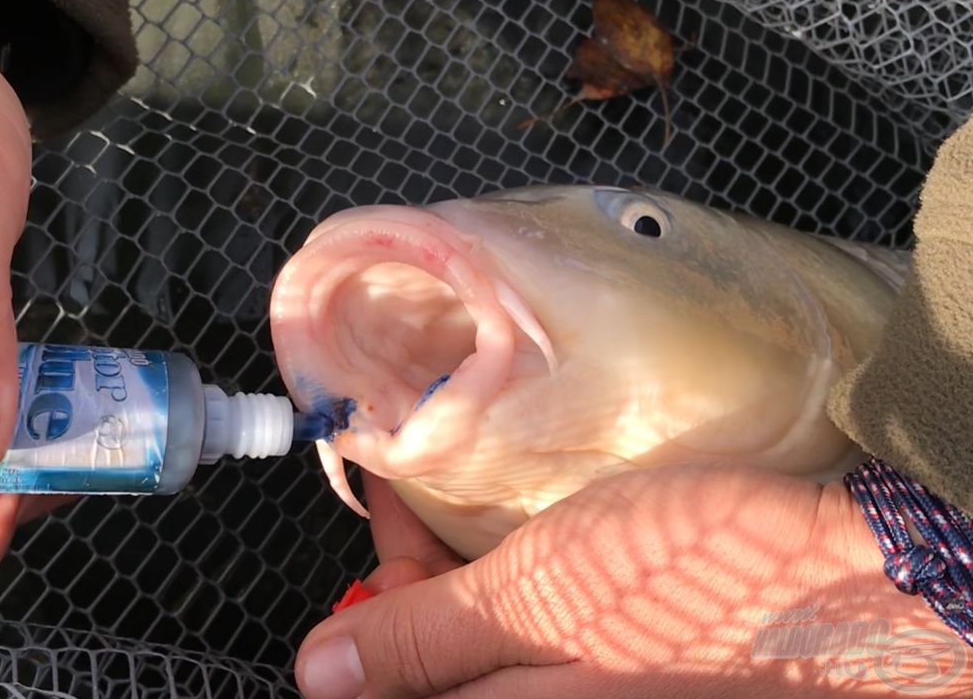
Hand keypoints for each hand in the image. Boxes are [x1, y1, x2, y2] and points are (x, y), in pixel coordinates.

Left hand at [295, 465, 972, 697]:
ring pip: (492, 647)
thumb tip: (320, 674)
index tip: (367, 527)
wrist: (858, 589)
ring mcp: (595, 694)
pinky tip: (529, 530)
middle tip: (409, 498)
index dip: (358, 618)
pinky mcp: (635, 668)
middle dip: (411, 586)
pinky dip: (523, 583)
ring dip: (464, 577)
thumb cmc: (696, 593)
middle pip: (439, 667)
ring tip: (456, 500)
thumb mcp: (532, 600)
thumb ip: (420, 639)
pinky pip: (549, 635)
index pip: (389, 686)